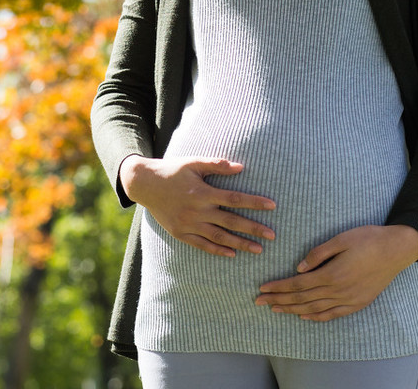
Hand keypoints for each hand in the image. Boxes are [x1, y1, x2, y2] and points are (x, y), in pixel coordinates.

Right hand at [121, 155, 276, 257]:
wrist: (145, 185)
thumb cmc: (172, 170)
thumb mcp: (193, 163)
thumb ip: (217, 165)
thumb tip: (241, 167)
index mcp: (203, 192)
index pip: (234, 199)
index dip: (254, 202)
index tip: (272, 206)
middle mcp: (197, 211)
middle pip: (231, 222)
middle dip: (253, 229)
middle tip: (272, 236)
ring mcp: (189, 224)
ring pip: (219, 237)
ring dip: (240, 244)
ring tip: (258, 249)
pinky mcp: (181, 233)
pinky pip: (201, 245)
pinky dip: (217, 251)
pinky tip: (232, 254)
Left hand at [255, 225, 417, 320]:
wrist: (396, 250)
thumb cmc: (368, 239)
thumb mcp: (341, 239)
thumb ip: (318, 254)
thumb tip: (298, 268)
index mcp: (332, 274)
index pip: (297, 285)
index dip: (278, 288)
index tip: (263, 289)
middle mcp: (339, 291)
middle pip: (302, 300)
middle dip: (279, 301)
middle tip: (260, 302)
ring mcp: (349, 300)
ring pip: (315, 310)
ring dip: (293, 311)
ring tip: (276, 310)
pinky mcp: (358, 303)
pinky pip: (333, 315)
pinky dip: (316, 317)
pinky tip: (304, 317)